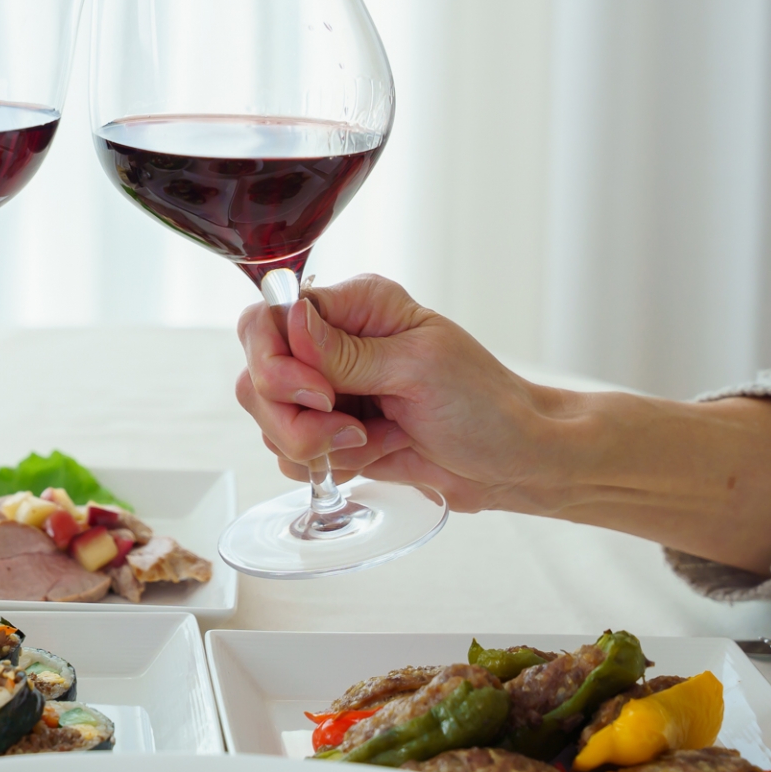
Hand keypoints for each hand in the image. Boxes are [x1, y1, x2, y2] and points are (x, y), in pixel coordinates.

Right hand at [234, 274, 558, 512]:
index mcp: (354, 307)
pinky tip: (374, 453)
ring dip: (313, 443)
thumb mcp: (420, 368)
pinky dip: (324, 464)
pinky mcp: (331, 433)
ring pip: (268, 420)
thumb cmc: (485, 405)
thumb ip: (347, 353)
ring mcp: (327, 391)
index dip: (275, 361)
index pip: (268, 319)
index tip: (317, 394)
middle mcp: (330, 344)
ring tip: (371, 441)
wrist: (514, 462)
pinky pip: (289, 453)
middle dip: (292, 416)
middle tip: (347, 429)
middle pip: (256, 375)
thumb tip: (291, 317)